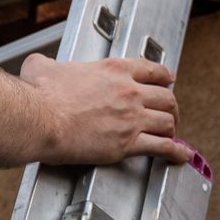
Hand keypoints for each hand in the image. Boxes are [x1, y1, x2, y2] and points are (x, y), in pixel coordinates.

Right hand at [18, 53, 187, 165]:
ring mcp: (131, 118)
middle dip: (171, 106)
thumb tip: (39, 65)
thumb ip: (47, 63)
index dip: (165, 76)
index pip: (152, 70)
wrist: (39, 119)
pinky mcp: (127, 144)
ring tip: (172, 134)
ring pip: (167, 121)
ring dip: (172, 128)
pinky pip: (162, 147)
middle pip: (166, 97)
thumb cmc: (39, 95)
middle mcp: (128, 91)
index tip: (169, 80)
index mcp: (113, 70)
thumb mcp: (42, 66)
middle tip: (170, 112)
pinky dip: (175, 152)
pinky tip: (180, 156)